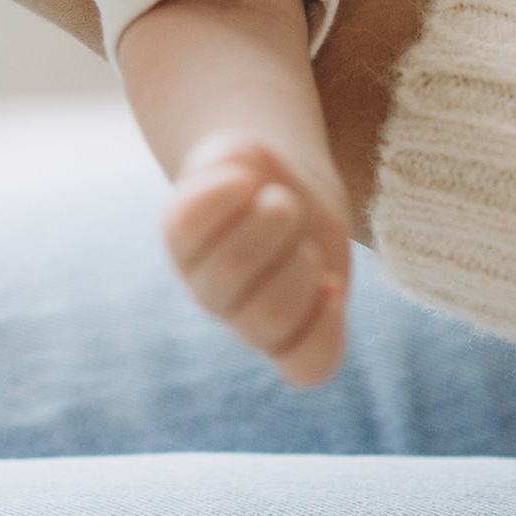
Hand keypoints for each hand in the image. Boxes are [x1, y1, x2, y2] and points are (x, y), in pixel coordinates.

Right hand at [164, 133, 351, 386]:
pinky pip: (307, 366)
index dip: (218, 199)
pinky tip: (330, 287)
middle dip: (268, 225)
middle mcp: (210, 289)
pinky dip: (326, 329)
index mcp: (185, 237)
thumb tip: (242, 179)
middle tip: (283, 201)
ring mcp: (250, 322)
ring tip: (306, 245)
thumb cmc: (257, 171)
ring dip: (296, 272)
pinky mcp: (297, 341)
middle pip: (227, 275)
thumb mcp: (239, 149)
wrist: (288, 196)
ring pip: (266, 320)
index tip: (243, 176)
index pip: (186, 227)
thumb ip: (230, 157)